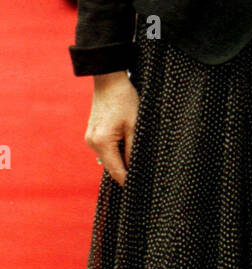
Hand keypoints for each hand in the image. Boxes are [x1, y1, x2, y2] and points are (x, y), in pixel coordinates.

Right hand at [85, 70, 138, 186]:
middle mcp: (93, 143)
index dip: (128, 180)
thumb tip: (135, 168)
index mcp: (102, 143)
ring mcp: (91, 138)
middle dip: (126, 170)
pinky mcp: (92, 133)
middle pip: (112, 166)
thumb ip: (133, 149)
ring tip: (137, 156)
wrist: (109, 80)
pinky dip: (116, 149)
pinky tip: (127, 143)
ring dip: (121, 158)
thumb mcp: (134, 125)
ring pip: (109, 157)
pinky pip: (105, 148)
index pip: (116, 171)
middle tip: (143, 175)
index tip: (139, 188)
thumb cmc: (124, 100)